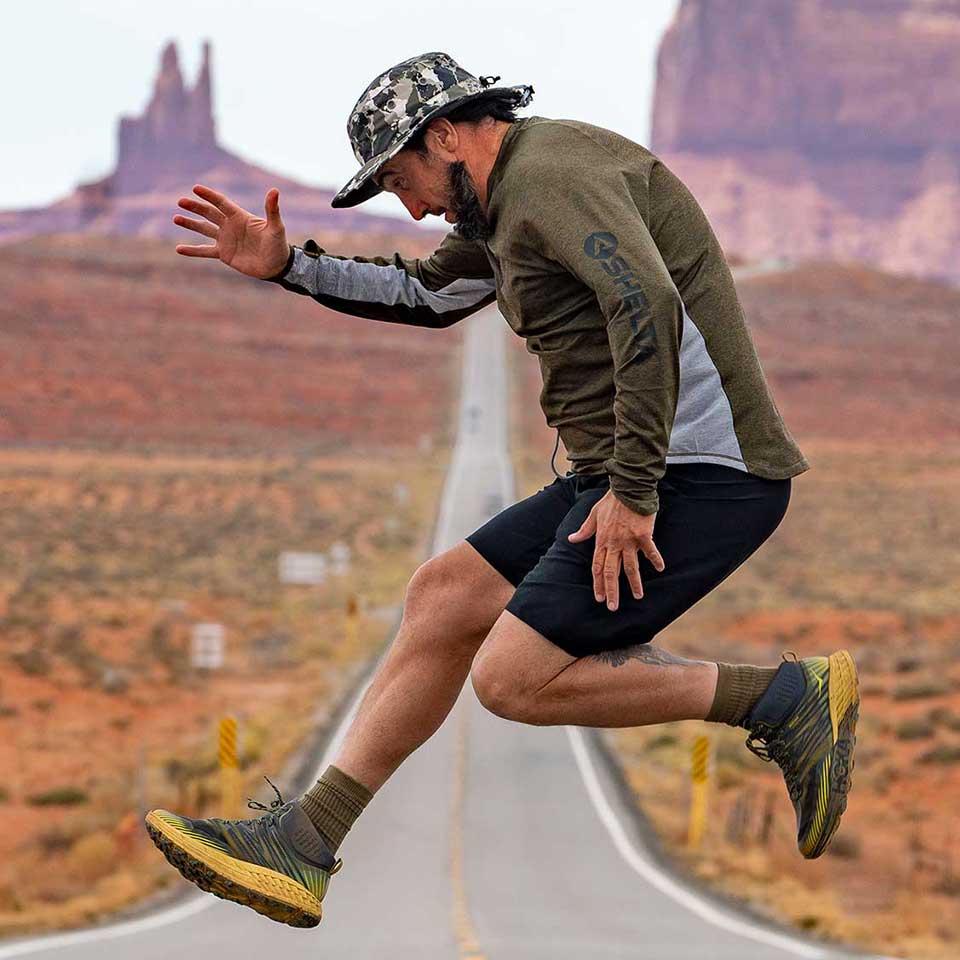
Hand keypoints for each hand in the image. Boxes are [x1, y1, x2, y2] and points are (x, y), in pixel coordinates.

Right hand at [172, 184, 289, 279]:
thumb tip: (274, 190)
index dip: (210, 196)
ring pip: (204, 229)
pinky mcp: (224, 254)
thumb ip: (272, 210)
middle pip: (209, 213)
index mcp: (240, 217)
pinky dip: (192, 251)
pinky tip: (179, 249)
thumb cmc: (278, 245)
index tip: (195, 189)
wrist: (277, 266)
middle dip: (195, 207)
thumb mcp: (276, 227)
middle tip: (181, 202)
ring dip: (190, 224)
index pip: (222, 203)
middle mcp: (230, 226)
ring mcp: (226, 240)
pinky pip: (205, 251)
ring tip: (176, 219)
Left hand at [567, 489, 664, 610]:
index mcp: (602, 540)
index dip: (598, 583)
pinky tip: (660, 569)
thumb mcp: (593, 514)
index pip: (597, 566)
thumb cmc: (611, 501)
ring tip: (638, 596)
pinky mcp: (643, 534)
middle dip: (611, 591)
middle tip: (613, 607)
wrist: (628, 488)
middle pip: (611, 571)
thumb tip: (571, 539)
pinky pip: (650, 550)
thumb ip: (584, 530)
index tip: (599, 597)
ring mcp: (629, 540)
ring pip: (631, 566)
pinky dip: (655, 560)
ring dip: (634, 583)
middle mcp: (614, 543)